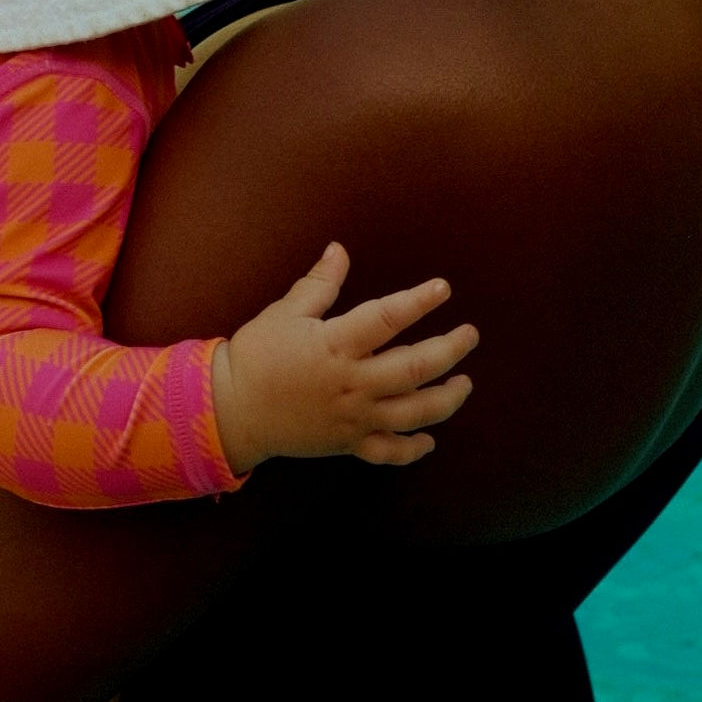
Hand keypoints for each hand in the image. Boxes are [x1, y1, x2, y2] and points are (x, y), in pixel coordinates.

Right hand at [210, 243, 476, 474]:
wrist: (232, 410)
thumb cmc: (257, 355)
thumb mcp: (286, 312)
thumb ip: (320, 283)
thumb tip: (340, 249)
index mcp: (336, 345)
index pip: (388, 319)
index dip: (419, 302)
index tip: (442, 289)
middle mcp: (352, 383)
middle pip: (414, 368)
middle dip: (449, 350)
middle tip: (470, 335)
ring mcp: (354, 417)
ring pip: (413, 413)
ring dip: (446, 399)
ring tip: (465, 384)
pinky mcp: (348, 443)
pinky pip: (389, 451)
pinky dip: (413, 449)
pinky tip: (430, 440)